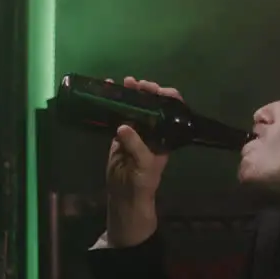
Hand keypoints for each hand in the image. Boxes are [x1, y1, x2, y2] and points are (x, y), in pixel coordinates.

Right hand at [105, 76, 181, 246]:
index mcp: (166, 134)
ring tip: (124, 83)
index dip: (166, 96)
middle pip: (152, 103)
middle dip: (146, 91)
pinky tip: (108, 92)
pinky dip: (114, 103)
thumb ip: (135, 145)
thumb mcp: (144, 164)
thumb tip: (123, 127)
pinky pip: (118, 115)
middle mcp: (153, 128)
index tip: (155, 89)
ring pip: (135, 106)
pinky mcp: (119, 134)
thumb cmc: (143, 181)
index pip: (171, 109)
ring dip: (130, 93)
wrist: (125, 195)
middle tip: (136, 84)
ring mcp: (136, 130)